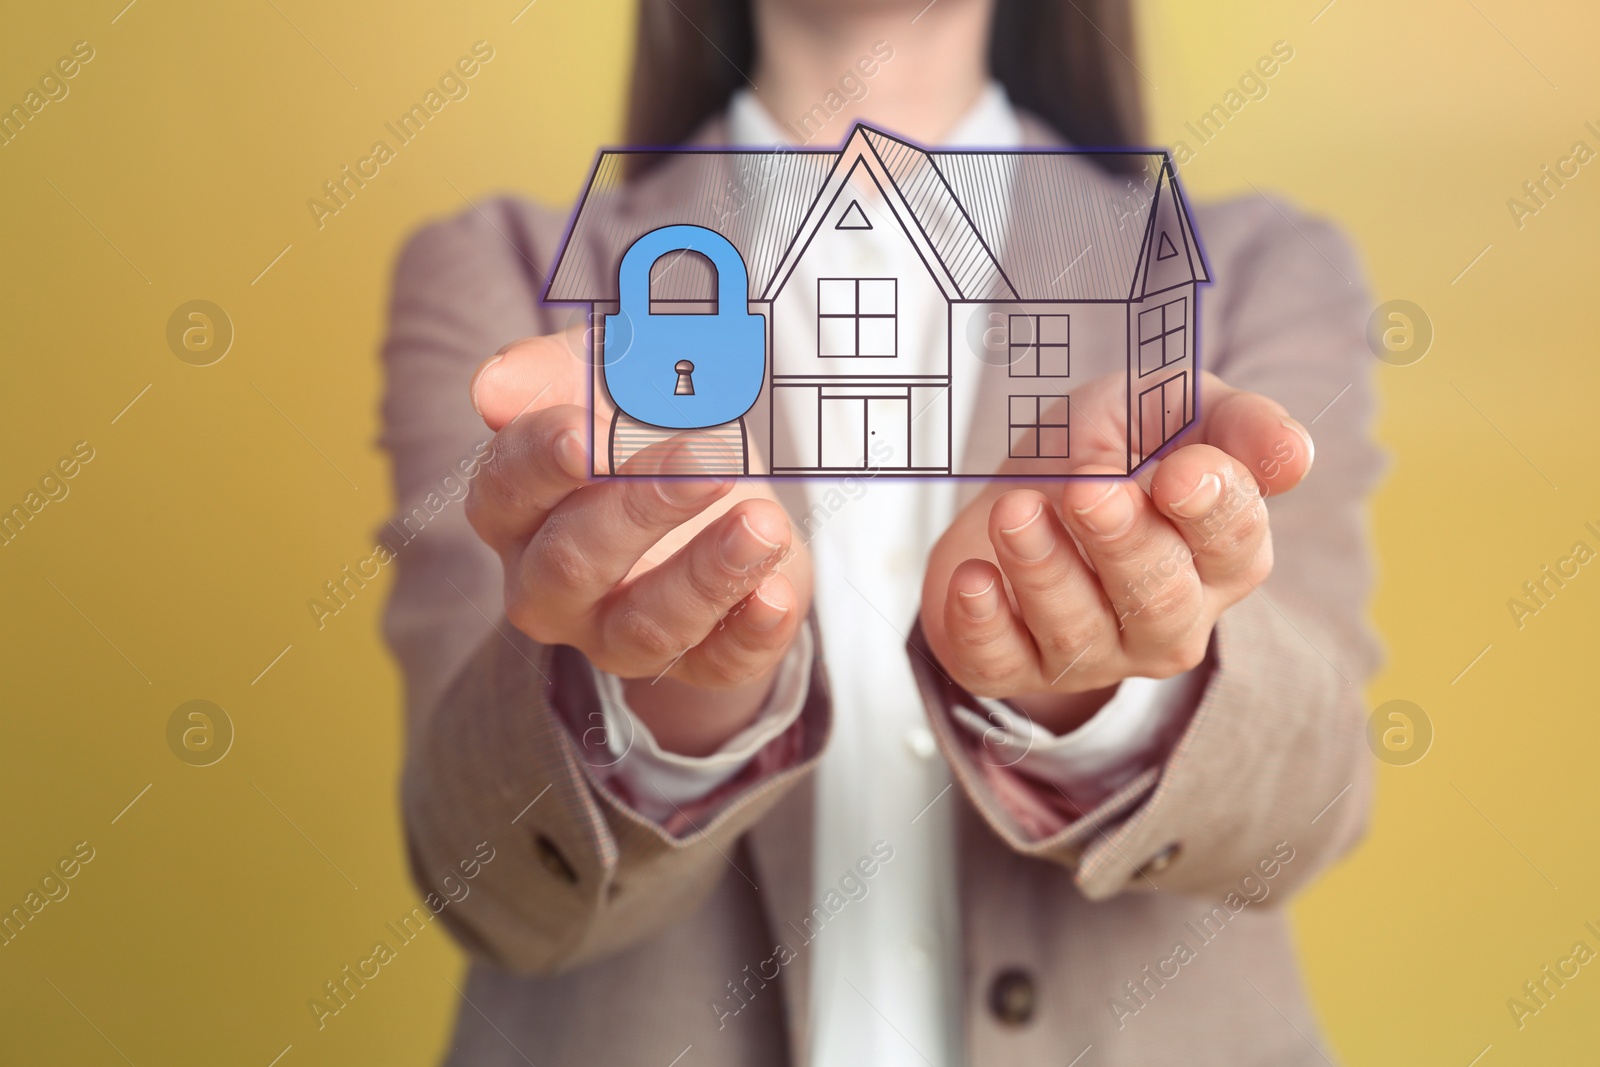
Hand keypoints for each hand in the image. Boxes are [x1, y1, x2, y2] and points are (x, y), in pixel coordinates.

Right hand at [466, 330, 812, 756]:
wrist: (720, 493)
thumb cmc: (644, 428)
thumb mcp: (607, 376)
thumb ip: (553, 371)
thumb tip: (492, 388)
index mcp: (515, 511)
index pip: (506, 490)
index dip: (541, 462)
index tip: (583, 432)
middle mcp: (551, 588)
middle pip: (574, 562)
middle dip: (641, 507)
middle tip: (708, 458)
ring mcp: (619, 635)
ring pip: (647, 627)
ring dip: (707, 574)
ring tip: (763, 524)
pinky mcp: (698, 661)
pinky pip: (719, 665)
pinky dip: (751, 633)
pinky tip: (777, 595)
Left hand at [919, 371, 1312, 733]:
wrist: (1011, 498)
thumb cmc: (1103, 456)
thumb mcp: (1168, 412)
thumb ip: (1234, 424)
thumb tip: (1295, 455)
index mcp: (1219, 556)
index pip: (1236, 543)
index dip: (1212, 509)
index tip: (1180, 472)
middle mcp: (1168, 618)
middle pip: (1160, 599)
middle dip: (1123, 543)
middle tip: (1087, 489)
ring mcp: (1093, 653)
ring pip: (1079, 631)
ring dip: (1044, 570)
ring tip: (1014, 512)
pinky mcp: (1013, 665)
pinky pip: (1002, 664)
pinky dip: (983, 625)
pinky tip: (973, 578)